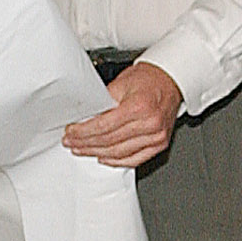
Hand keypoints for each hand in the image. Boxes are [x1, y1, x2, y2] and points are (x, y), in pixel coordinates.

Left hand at [63, 62, 181, 167]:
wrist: (169, 80)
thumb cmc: (148, 79)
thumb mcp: (120, 84)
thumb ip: (102, 103)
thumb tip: (84, 118)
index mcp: (139, 106)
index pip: (103, 126)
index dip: (83, 132)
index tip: (71, 133)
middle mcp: (150, 123)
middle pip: (110, 141)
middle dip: (87, 144)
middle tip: (72, 143)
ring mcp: (157, 136)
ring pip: (119, 153)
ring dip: (98, 153)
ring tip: (84, 150)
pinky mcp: (160, 143)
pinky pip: (135, 159)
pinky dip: (117, 161)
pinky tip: (104, 158)